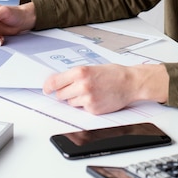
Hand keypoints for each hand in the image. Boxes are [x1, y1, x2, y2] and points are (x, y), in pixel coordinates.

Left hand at [43, 63, 168, 113]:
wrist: (130, 83)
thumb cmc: (114, 74)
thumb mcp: (92, 68)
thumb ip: (75, 74)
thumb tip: (59, 81)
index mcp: (80, 72)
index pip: (55, 82)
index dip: (48, 87)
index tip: (46, 89)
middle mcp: (82, 85)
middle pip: (60, 95)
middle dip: (65, 93)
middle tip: (75, 88)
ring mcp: (87, 99)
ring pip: (70, 103)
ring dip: (76, 99)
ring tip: (90, 92)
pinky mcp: (93, 109)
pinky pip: (82, 109)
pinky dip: (86, 105)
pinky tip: (96, 97)